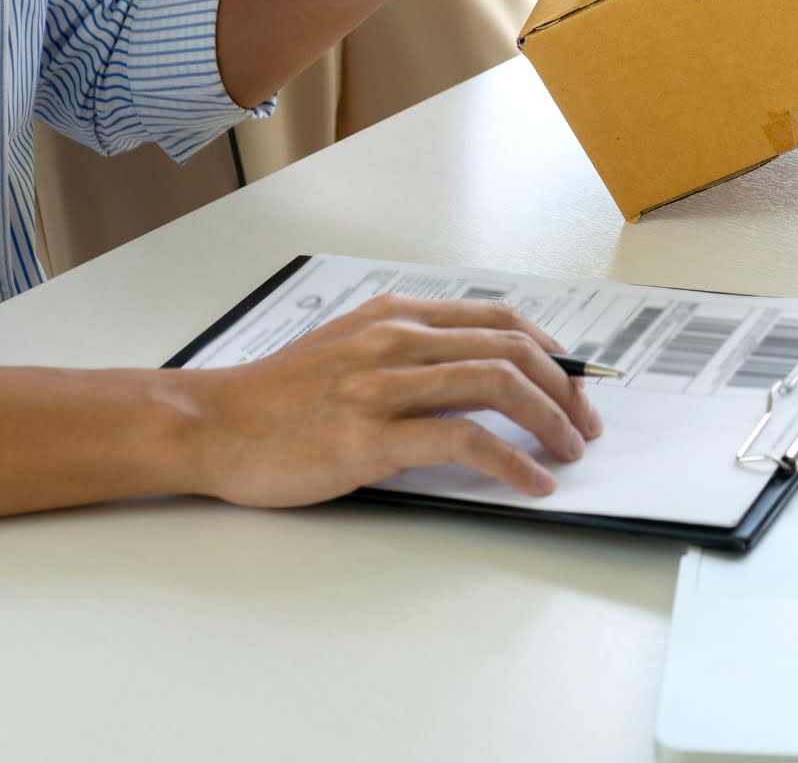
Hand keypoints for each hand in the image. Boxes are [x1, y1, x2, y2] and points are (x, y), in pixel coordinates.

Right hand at [172, 295, 606, 507]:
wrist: (212, 424)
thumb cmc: (277, 397)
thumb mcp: (349, 349)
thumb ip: (409, 353)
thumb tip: (478, 375)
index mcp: (395, 316)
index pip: (499, 318)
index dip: (551, 351)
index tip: (575, 383)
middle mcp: (395, 340)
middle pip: (511, 348)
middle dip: (565, 387)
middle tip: (585, 425)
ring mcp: (382, 385)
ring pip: (497, 383)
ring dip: (550, 419)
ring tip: (570, 451)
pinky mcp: (371, 436)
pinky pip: (465, 442)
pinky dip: (512, 462)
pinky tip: (532, 482)